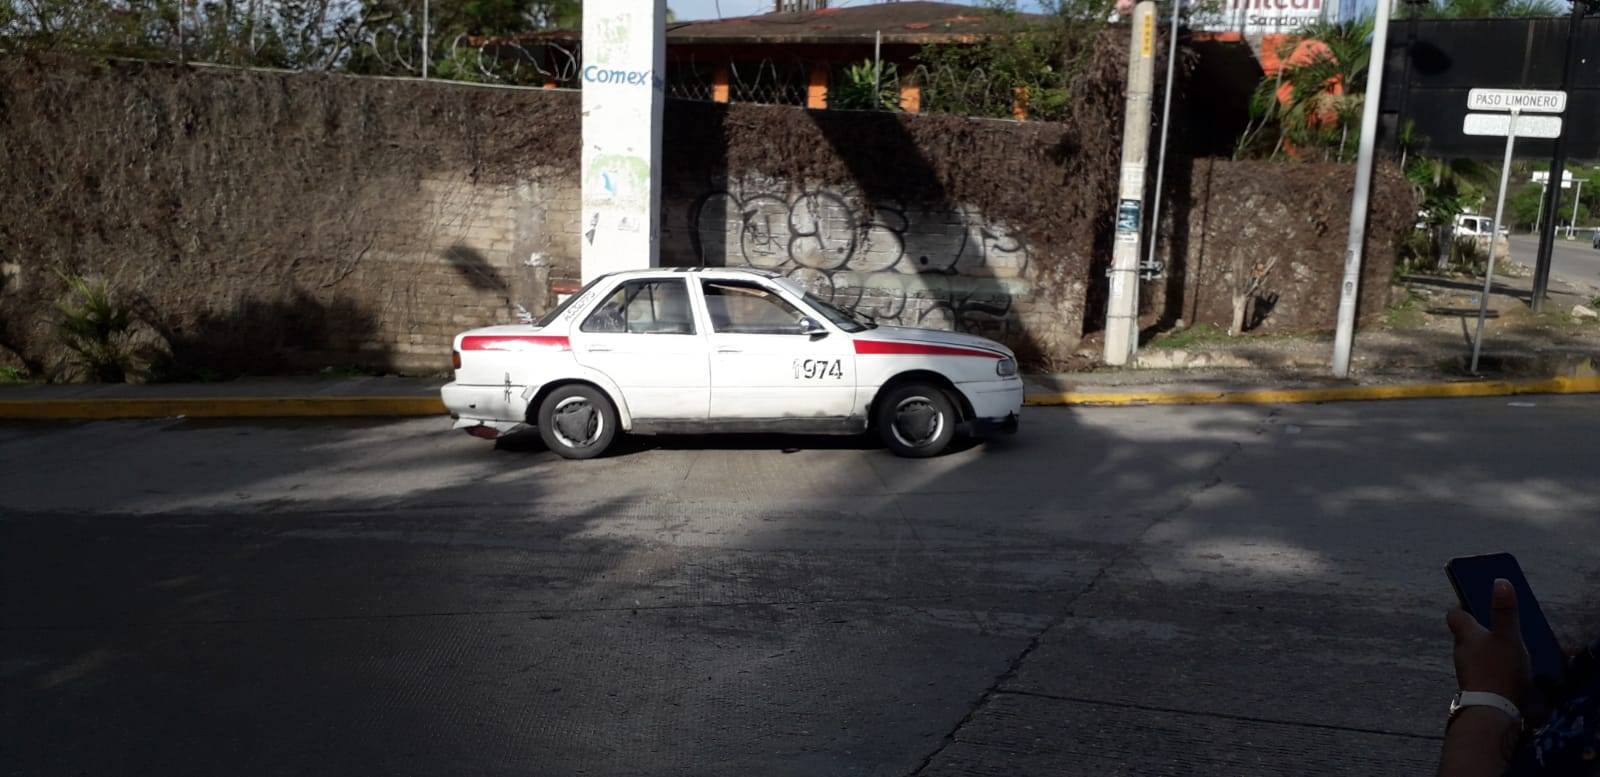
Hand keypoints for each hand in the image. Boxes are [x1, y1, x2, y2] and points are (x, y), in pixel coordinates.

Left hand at [1447, 579, 1531, 708]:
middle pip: (1468, 634)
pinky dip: (1496, 667)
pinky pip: (1485, 670)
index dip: (1464, 606)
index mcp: (1465, 635)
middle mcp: (1461, 652)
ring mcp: (1468, 671)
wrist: (1493, 712)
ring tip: (1513, 649)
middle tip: (1503, 627)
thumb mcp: (1508, 637)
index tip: (1476, 602)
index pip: (1455, 614)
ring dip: (1490, 649)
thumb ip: (1505, 611)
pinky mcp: (1478, 687)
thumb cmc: (1499, 669)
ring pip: (1477, 653)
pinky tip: (1513, 671)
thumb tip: (1500, 581)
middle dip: (1482, 629)